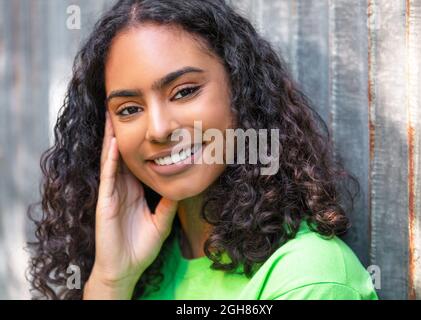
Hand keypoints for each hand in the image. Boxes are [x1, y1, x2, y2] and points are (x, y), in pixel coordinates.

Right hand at [84, 111, 177, 298]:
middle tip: (124, 109)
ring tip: (112, 116)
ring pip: (112, 160)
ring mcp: (112, 193)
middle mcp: (121, 188)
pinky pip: (108, 176)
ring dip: (112, 138)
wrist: (126, 268)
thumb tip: (180, 187)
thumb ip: (168, 204)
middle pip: (121, 154)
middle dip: (122, 132)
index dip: (139, 143)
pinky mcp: (105, 201)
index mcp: (134, 191)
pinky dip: (111, 159)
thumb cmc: (141, 247)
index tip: (145, 124)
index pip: (136, 161)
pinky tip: (114, 143)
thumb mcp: (161, 221)